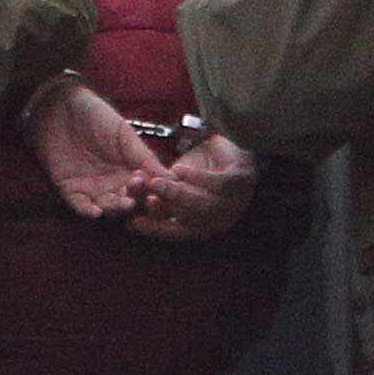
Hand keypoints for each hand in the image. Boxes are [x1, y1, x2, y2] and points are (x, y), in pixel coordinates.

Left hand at [26, 78, 172, 221]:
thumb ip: (145, 157)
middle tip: (138, 197)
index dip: (152, 191)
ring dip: (115, 209)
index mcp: (131, 170)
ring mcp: (92, 188)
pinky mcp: (69, 189)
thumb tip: (172, 177)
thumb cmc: (95, 115)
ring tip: (122, 204)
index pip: (146, 189)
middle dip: (134, 202)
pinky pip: (79, 205)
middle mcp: (113, 183)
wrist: (60, 105)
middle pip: (128, 202)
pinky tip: (96, 211)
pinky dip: (87, 210)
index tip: (158, 189)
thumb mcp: (125, 134)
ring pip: (107, 207)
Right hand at [128, 129, 256, 242]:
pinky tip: (178, 169)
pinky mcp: (241, 182)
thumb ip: (163, 196)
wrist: (230, 141)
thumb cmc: (202, 167)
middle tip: (144, 199)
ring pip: (202, 206)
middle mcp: (220, 219)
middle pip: (188, 224)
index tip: (132, 222)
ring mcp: (234, 203)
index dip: (154, 230)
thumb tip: (139, 204)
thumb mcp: (177, 183)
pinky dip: (195, 178)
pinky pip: (217, 185)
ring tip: (157, 181)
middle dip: (164, 213)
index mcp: (203, 223)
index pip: (177, 233)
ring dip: (177, 195)